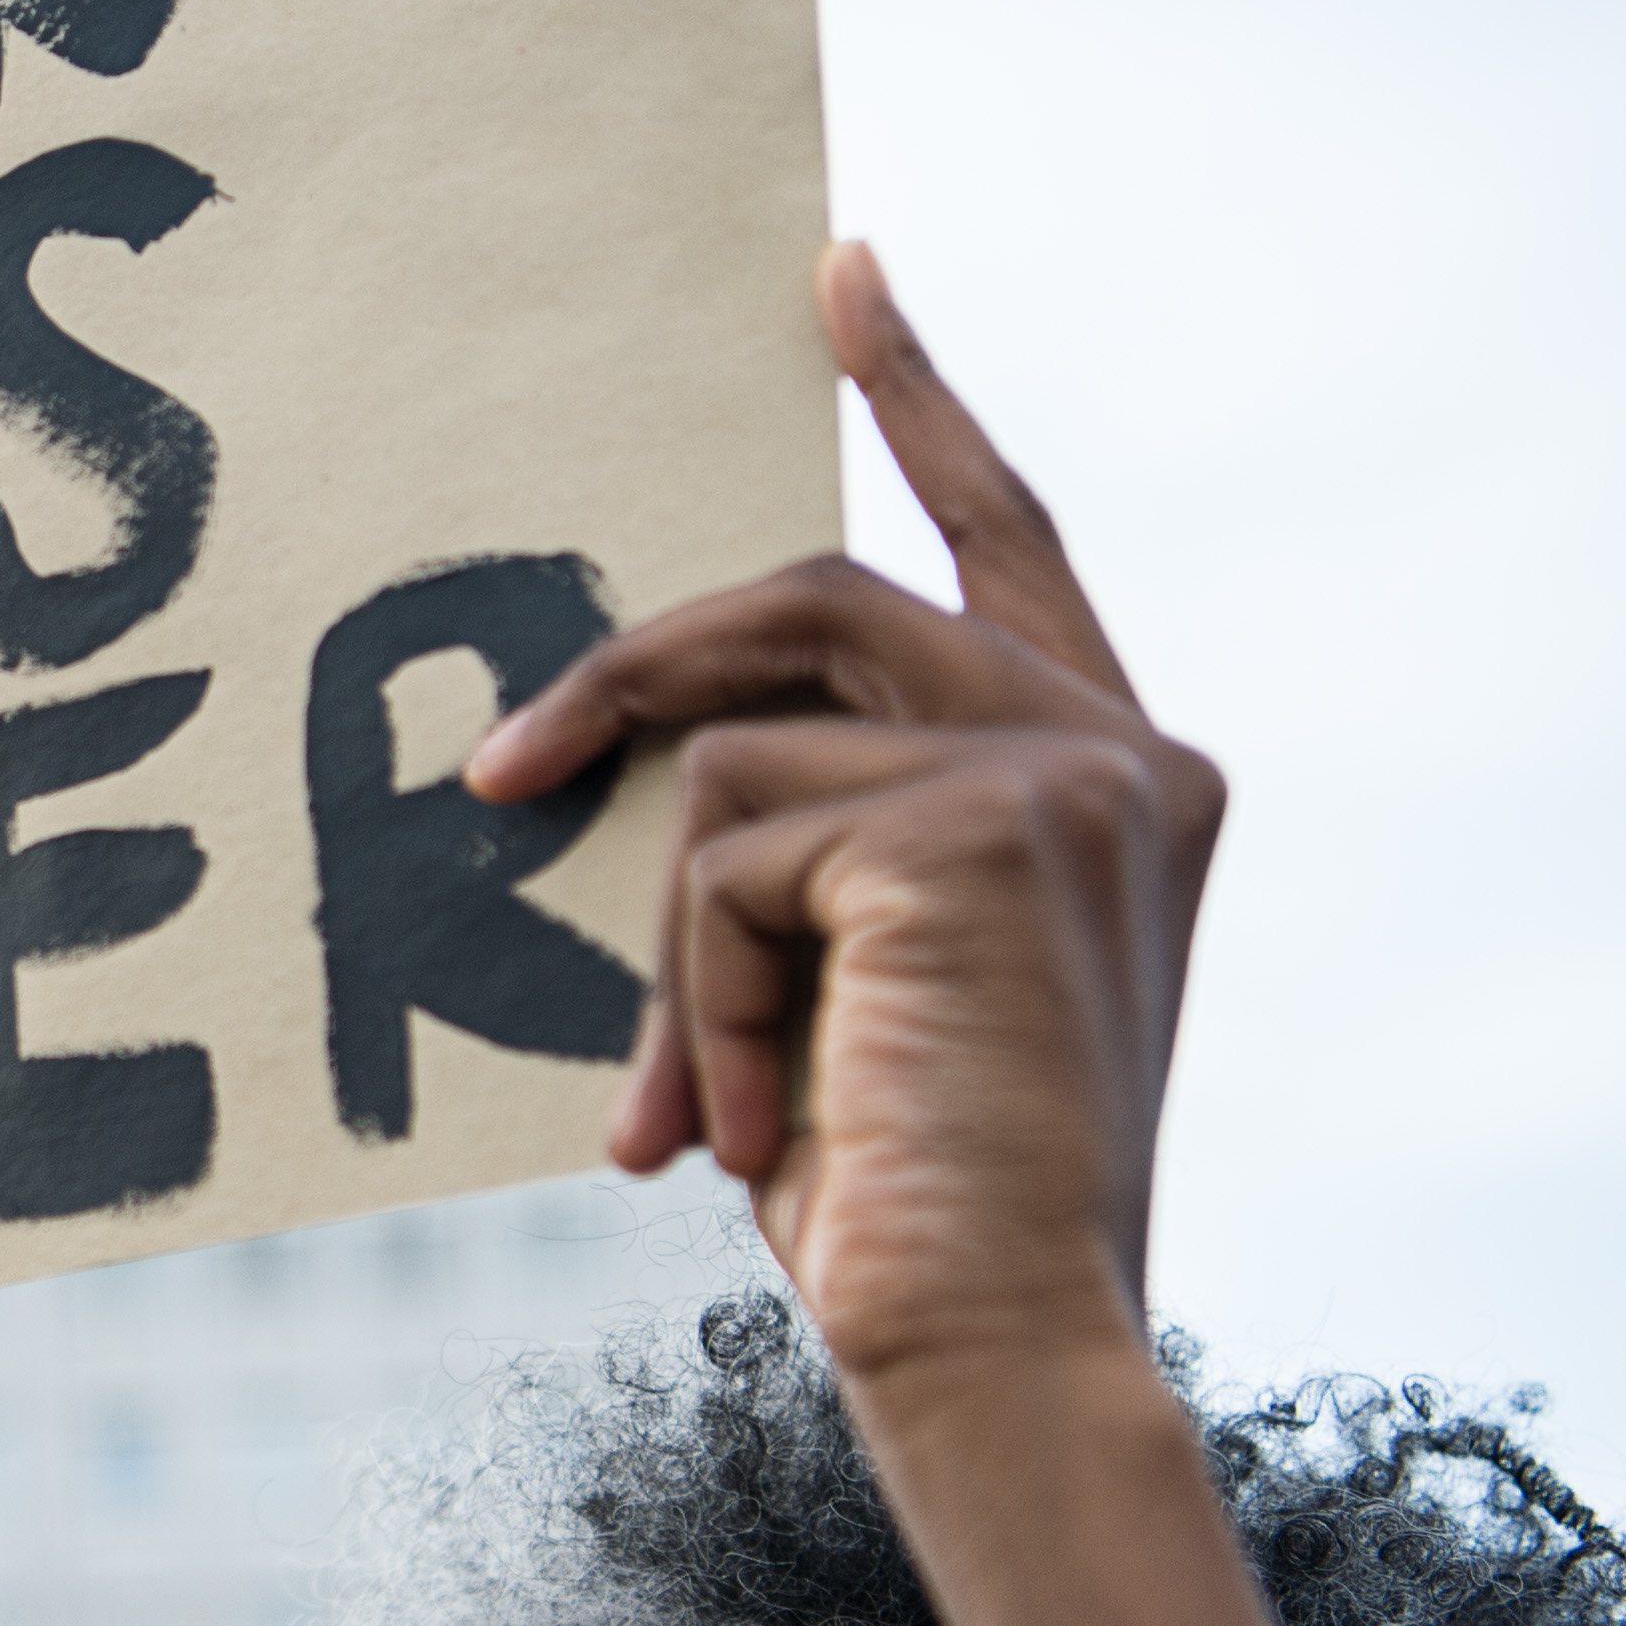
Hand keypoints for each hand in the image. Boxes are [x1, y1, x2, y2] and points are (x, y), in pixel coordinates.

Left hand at [464, 240, 1225, 1389]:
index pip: (1004, 539)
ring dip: (681, 949)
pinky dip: (706, 998)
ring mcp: (1072, 773)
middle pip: (819, 598)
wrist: (995, 1354)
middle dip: (630, 676)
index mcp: (1117, 777)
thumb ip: (809, 840)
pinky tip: (761, 1118)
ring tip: (711, 1105)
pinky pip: (727, 854)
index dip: (916, 397)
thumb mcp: (851, 983)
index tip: (836, 271)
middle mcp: (1126, 751)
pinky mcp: (987, 823)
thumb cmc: (908, 1211)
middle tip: (499, 775)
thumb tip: (626, 745)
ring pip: (737, 757)